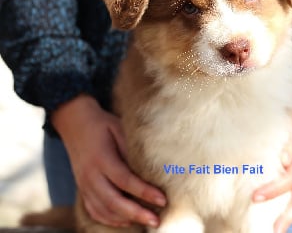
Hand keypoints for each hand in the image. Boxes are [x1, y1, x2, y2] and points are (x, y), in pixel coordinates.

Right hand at [52, 94, 165, 227]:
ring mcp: (84, 184)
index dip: (144, 192)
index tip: (162, 200)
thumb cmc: (103, 124)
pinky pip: (95, 210)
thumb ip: (130, 148)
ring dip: (126, 219)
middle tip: (156, 221)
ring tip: (147, 222)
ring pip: (104, 210)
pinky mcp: (82, 189)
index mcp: (102, 158)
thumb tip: (147, 168)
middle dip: (137, 213)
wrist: (75, 123)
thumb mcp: (119, 128)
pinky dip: (111, 219)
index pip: (125, 180)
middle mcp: (90, 175)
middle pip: (114, 201)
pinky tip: (127, 221)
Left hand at [253, 96, 291, 232]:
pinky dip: (290, 200)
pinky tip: (278, 206)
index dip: (273, 190)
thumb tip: (283, 161)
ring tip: (276, 226)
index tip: (255, 197)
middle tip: (275, 230)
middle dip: (288, 216)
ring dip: (290, 212)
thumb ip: (291, 140)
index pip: (290, 179)